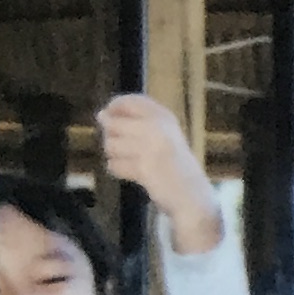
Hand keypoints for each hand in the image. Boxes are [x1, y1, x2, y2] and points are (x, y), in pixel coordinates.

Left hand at [96, 91, 221, 251]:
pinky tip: (130, 173)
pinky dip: (117, 169)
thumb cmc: (174, 164)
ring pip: (111, 144)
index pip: (130, 101)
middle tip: (123, 147)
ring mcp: (150, 147)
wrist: (191, 193)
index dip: (114, 107)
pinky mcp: (143, 168)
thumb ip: (136, 122)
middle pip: (114, 123)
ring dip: (114, 154)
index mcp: (164, 116)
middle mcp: (158, 127)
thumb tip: (102, 115)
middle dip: (110, 135)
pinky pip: (115, 164)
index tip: (109, 115)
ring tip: (129, 161)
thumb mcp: (163, 134)